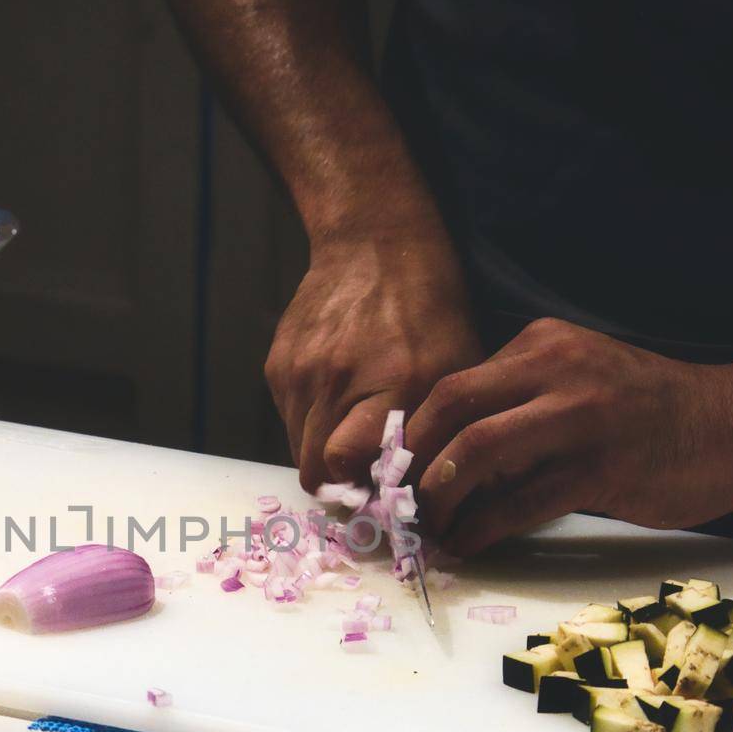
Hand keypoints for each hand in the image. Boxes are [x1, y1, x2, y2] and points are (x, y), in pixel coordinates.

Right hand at [266, 233, 484, 491]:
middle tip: (365, 471)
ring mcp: (298, 372)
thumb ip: (436, 426)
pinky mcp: (276, 364)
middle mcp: (334, 381)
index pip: (342, 462)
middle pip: (313, 467)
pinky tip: (337, 394)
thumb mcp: (455, 366)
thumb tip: (422, 487)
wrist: (374, 243)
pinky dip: (310, 419)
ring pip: (296, 447)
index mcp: (389, 382)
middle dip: (337, 479)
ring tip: (353, 425)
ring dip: (322, 449)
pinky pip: (287, 417)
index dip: (356, 485)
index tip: (376, 488)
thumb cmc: (429, 308)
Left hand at [405, 318, 732, 555]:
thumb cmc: (653, 411)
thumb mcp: (580, 380)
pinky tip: (468, 543)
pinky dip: (483, 526)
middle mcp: (556, 371)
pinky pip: (522, 501)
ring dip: (440, 496)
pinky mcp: (602, 469)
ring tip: (430, 527)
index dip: (412, 433)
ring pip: (478, 451)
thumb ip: (520, 403)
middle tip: (398, 501)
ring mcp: (580, 418)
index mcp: (543, 345)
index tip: (392, 471)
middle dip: (412, 460)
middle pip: (451, 407)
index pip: (454, 384)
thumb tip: (446, 456)